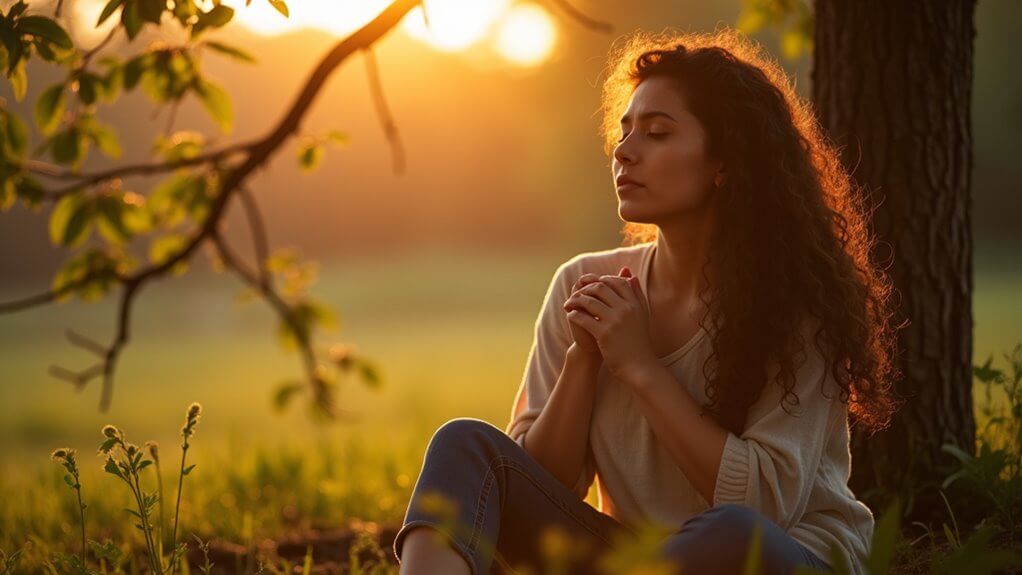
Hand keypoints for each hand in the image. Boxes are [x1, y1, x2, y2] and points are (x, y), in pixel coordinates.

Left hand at [563, 266, 658, 380]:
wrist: (639, 366)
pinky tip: (570, 315)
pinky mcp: (604, 334)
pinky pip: (583, 318)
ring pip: (589, 301)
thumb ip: (637, 295)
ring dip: (576, 300)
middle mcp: (625, 309)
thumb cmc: (639, 341)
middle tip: (578, 293)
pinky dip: (574, 314)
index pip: (617, 281)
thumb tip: (631, 276)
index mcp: (635, 304)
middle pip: (601, 288)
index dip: (604, 279)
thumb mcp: (643, 315)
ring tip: (569, 304)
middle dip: (586, 288)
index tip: (594, 285)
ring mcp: (614, 321)